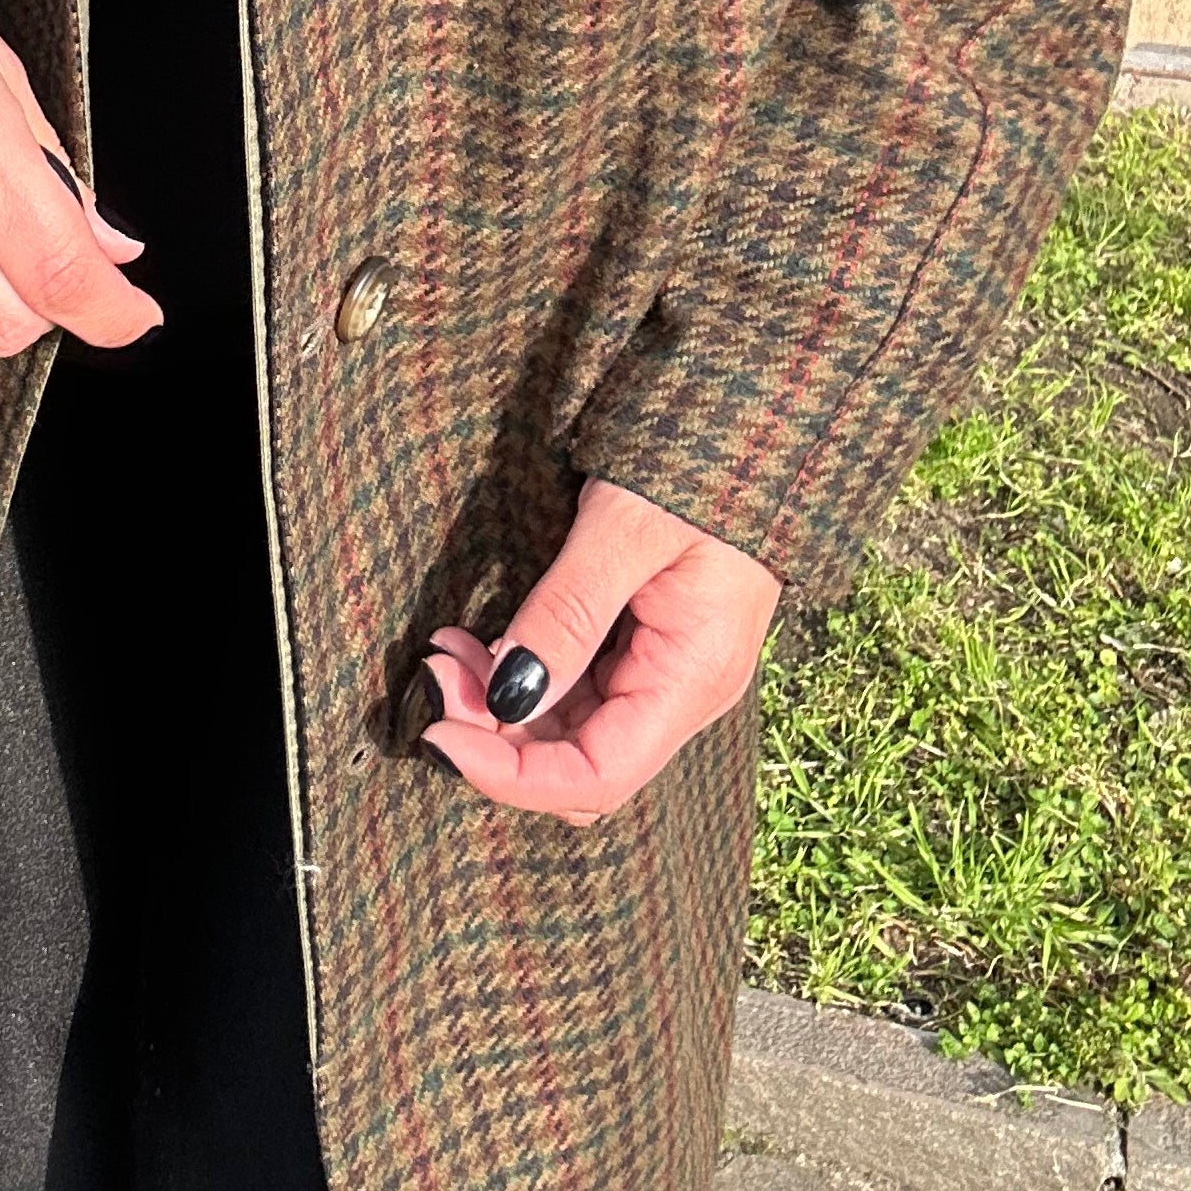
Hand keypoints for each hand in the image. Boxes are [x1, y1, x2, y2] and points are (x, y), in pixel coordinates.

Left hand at [420, 480, 780, 821]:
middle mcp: (682, 691)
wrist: (754, 414)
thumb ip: (566, 614)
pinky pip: (578, 688)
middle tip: (436, 670)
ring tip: (447, 650)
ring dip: (500, 703)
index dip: (511, 777)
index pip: (597, 776)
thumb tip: (506, 698)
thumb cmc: (697, 463)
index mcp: (693, 678)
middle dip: (495, 732)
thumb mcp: (625, 529)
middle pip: (577, 760)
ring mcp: (666, 669)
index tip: (439, 734)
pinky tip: (478, 642)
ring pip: (570, 728)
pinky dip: (522, 674)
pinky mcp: (647, 642)